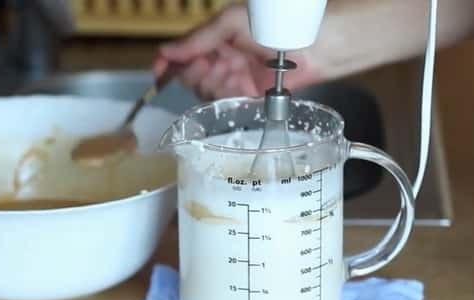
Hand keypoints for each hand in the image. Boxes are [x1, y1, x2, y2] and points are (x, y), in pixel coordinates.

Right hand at [152, 5, 326, 99]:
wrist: (315, 46)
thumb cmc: (276, 25)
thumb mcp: (232, 22)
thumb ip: (199, 38)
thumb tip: (165, 51)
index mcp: (213, 39)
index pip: (180, 53)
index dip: (167, 64)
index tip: (159, 72)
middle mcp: (220, 60)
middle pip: (189, 76)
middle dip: (196, 73)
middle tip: (212, 65)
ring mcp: (233, 79)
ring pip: (205, 92)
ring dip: (215, 83)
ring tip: (234, 71)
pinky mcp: (247, 97)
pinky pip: (225, 103)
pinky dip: (229, 94)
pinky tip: (242, 83)